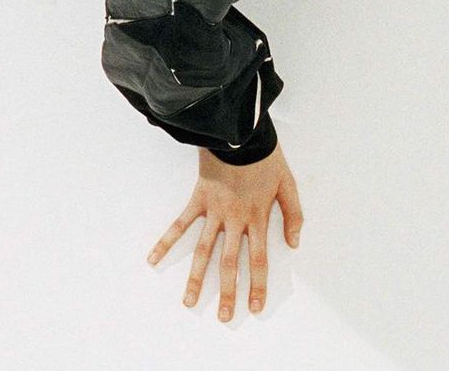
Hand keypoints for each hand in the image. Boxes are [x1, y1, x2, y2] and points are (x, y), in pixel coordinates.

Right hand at [146, 141, 302, 320]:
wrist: (239, 132)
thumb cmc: (265, 156)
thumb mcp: (288, 183)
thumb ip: (293, 214)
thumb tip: (294, 243)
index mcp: (257, 218)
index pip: (258, 259)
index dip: (257, 285)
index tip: (254, 307)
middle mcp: (234, 219)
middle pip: (229, 262)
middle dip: (228, 292)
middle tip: (224, 317)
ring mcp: (214, 210)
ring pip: (204, 250)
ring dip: (197, 277)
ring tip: (189, 301)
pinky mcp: (198, 198)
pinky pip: (180, 222)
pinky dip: (167, 240)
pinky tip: (154, 258)